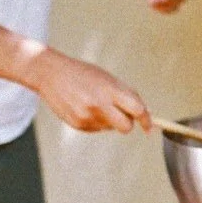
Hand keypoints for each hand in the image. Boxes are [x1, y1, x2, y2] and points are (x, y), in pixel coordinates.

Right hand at [22, 48, 150, 132]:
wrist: (51, 74)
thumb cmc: (83, 73)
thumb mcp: (108, 78)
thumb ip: (126, 94)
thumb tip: (144, 111)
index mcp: (110, 90)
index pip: (137, 109)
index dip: (146, 120)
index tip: (149, 127)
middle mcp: (99, 105)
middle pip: (126, 127)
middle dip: (128, 124)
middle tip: (124, 115)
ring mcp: (87, 116)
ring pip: (110, 128)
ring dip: (109, 119)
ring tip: (95, 102)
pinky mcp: (77, 124)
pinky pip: (96, 128)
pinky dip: (96, 121)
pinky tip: (85, 107)